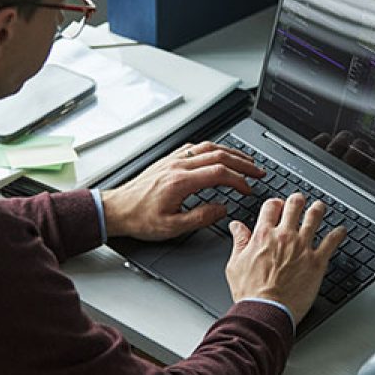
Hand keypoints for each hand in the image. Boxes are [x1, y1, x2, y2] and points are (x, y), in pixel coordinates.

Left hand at [101, 141, 264, 240]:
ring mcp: (173, 160)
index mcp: (180, 181)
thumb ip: (200, 218)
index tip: (249, 188)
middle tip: (258, 170)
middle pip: (219, 155)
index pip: (219, 173)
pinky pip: (195, 147)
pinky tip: (219, 154)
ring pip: (208, 147)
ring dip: (231, 152)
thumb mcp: (172, 227)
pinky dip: (213, 149)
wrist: (116, 209)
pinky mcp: (168, 160)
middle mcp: (178, 166)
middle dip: (242, 162)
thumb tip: (221, 209)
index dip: (239, 180)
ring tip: (246, 160)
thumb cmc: (139, 218)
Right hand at [225, 193, 346, 323]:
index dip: (275, 203)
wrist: (266, 310)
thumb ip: (239, 241)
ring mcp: (302, 247)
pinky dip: (338, 234)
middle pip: (294, 206)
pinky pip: (331, 242)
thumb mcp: (236, 264)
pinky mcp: (317, 261)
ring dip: (318, 209)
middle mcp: (284, 236)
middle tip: (300, 200)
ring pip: (314, 218)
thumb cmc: (251, 292)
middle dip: (298, 200)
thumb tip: (237, 227)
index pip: (271, 207)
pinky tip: (341, 231)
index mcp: (263, 235)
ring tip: (320, 207)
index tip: (278, 205)